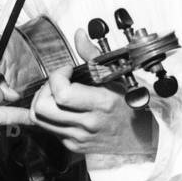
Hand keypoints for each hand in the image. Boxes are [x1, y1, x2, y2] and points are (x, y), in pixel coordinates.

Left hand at [29, 29, 157, 156]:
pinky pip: (48, 128)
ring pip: (38, 119)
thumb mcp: (118, 78)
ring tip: (56, 94)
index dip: (57, 76)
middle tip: (57, 83)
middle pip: (42, 108)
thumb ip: (94, 56)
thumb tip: (79, 35)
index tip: (67, 71)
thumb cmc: (132, 107)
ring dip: (42, 102)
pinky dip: (49, 115)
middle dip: (44, 89)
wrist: (143, 139)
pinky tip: (62, 108)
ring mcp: (78, 136)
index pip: (61, 93)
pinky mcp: (73, 145)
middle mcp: (88, 123)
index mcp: (101, 104)